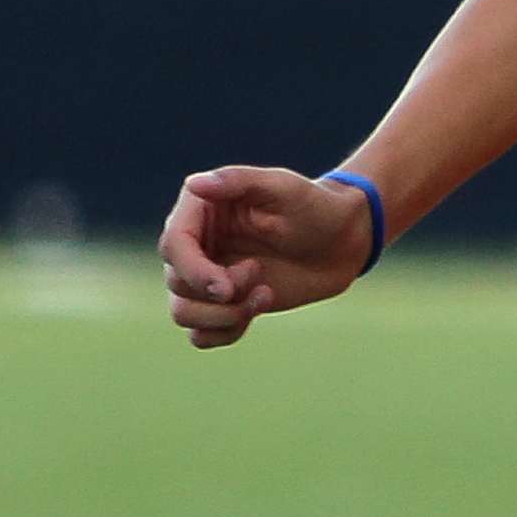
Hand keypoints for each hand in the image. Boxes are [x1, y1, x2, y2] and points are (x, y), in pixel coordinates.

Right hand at [162, 165, 377, 346]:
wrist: (342, 241)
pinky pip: (200, 334)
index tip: (227, 288)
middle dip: (219, 292)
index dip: (195, 271)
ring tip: (264, 295)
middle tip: (259, 271)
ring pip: (183, 313)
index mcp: (200, 210)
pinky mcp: (223, 304)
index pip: (174, 246)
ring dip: (222, 316)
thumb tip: (195, 184)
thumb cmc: (314, 206)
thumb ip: (238, 181)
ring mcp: (207, 276)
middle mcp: (196, 244)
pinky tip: (258, 308)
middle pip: (177, 282)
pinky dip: (225, 332)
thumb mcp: (283, 187)